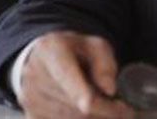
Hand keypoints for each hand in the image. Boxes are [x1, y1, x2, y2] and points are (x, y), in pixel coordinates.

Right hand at [19, 30, 134, 118]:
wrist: (41, 59)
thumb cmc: (73, 51)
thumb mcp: (95, 45)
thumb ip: (105, 63)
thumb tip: (110, 90)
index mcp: (51, 51)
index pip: (66, 75)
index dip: (80, 92)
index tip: (93, 102)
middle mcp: (34, 75)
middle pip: (74, 103)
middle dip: (106, 110)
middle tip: (127, 110)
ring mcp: (29, 98)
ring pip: (70, 118)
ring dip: (96, 117)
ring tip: (111, 109)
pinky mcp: (31, 115)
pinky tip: (92, 113)